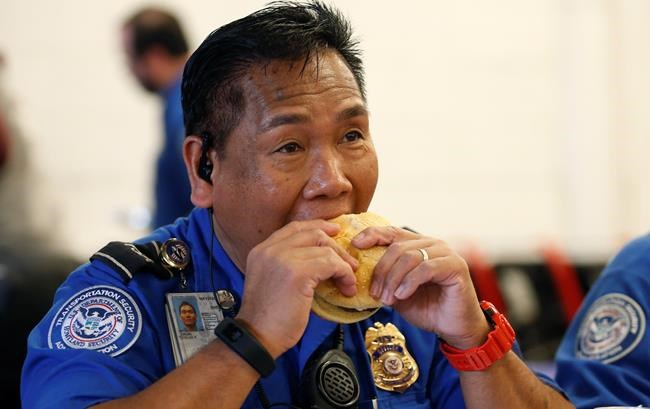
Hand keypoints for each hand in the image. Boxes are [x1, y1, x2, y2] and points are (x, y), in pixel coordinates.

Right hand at [236, 220, 357, 357]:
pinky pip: (331, 264)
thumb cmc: (268, 318)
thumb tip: (319, 261)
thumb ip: (287, 265)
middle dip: (335, 246)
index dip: (317, 227)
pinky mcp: (298, 272)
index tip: (334, 232)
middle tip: (349, 262)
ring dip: (343, 265)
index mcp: (262, 250)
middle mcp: (270, 249)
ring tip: (348, 282)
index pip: (294, 228)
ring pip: (324, 249)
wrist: (257, 338)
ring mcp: (283, 258)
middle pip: (312, 233)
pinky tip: (346, 287)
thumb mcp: (272, 281)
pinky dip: (344, 274)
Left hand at [353, 226, 489, 348]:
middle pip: (396, 247)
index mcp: (417, 245)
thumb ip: (385, 279)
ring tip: (387, 299)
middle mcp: (431, 244)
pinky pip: (425, 268)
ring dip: (393, 279)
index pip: (391, 232)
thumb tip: (359, 272)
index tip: (355, 245)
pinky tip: (402, 295)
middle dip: (381, 271)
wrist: (453, 327)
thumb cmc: (427, 308)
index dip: (372, 235)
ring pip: (409, 257)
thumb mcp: (398, 292)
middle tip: (375, 294)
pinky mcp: (455, 265)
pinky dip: (409, 282)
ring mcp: (445, 252)